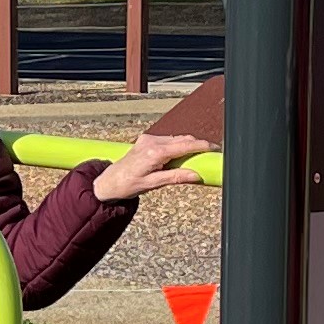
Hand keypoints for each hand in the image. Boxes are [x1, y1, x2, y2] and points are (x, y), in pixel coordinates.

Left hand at [91, 130, 211, 202]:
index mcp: (154, 153)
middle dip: (196, 146)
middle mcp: (152, 142)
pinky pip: (167, 140)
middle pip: (182, 139)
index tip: (213, 148)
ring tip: (192, 161)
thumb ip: (175, 178)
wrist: (109, 181)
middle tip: (207, 156)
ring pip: (175, 139)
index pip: (184, 145)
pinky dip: (176, 147)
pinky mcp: (146, 140)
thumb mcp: (153, 184)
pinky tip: (177, 158)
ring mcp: (148, 139)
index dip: (201, 146)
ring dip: (186, 147)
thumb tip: (195, 175)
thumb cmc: (128, 185)